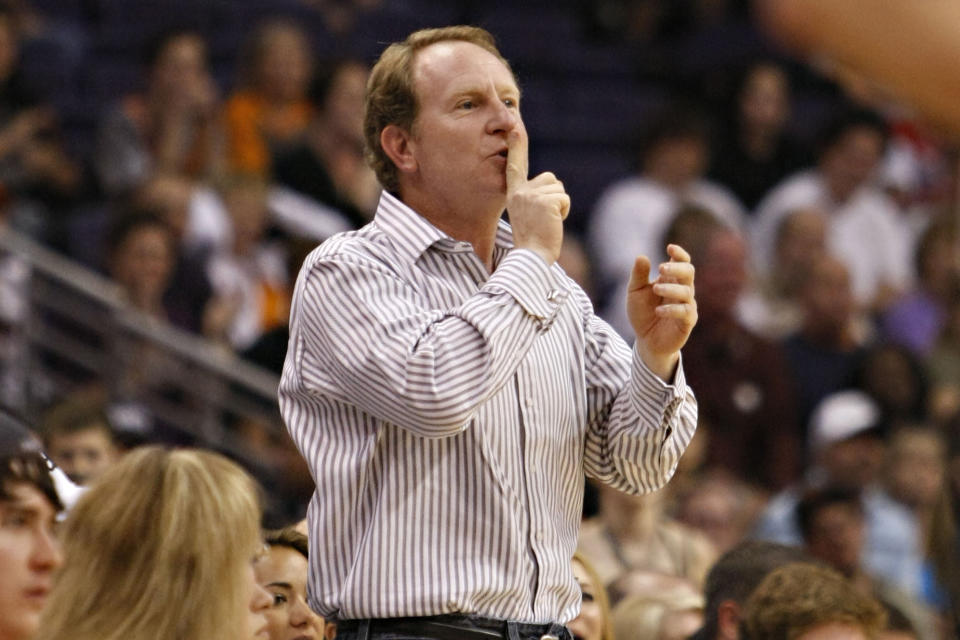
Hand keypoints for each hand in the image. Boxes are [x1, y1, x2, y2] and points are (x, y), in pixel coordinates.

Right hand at [505, 129, 569, 264]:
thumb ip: (532, 196)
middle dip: (554, 197)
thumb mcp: (526, 214)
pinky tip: (553, 223)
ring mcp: (532, 196)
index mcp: (514, 193)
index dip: (516, 146)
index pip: (515, 165)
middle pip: (550, 180)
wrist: (531, 257)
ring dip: (560, 205)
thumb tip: (551, 185)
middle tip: (544, 219)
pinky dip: (564, 211)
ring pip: (559, 189)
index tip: (514, 127)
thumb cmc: (532, 240)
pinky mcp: (545, 202)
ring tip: (547, 222)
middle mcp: (520, 191)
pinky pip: (564, 199)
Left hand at [626, 244, 697, 380]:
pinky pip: (686, 312)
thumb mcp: (635, 293)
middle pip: (689, 272)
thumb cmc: (642, 313)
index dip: (679, 254)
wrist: (646, 341)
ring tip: (655, 289)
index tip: (669, 247)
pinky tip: (659, 310)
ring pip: (687, 291)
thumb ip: (638, 276)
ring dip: (671, 288)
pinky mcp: (687, 322)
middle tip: (661, 267)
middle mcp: (682, 290)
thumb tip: (641, 256)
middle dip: (677, 268)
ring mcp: (687, 305)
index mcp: (671, 280)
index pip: (682, 262)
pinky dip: (672, 309)